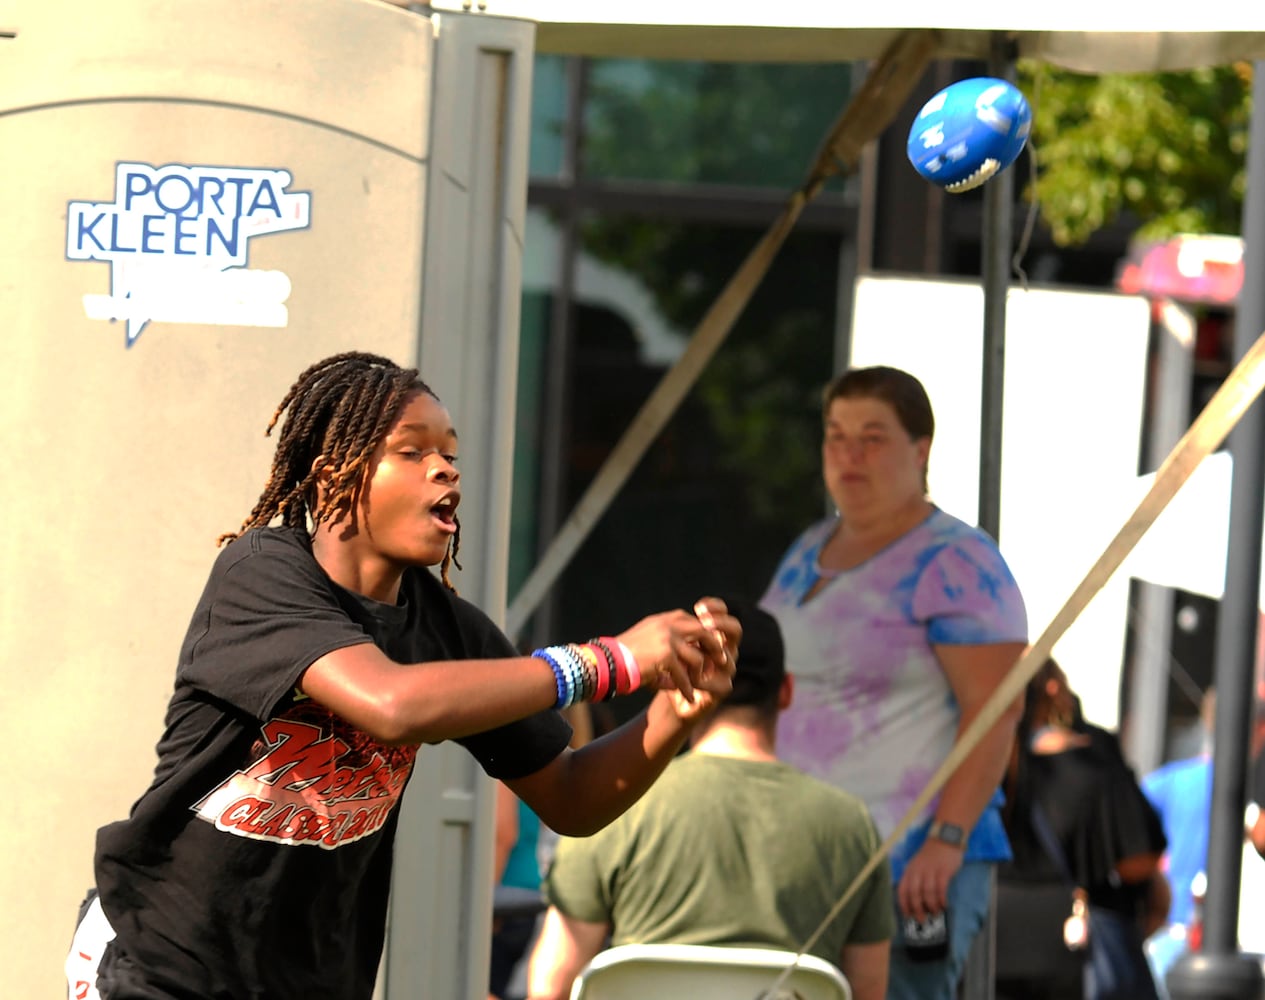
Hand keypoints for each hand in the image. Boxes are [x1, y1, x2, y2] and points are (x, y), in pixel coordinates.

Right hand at [616, 600, 738, 705]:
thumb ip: (665, 635)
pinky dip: (687, 688)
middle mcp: (668, 625)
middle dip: (713, 647)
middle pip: (702, 632)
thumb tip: (685, 645)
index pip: (692, 622)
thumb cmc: (623, 653)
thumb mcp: (647, 636)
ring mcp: (667, 639)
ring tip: (698, 685)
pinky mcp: (665, 656)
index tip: (710, 648)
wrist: (606, 662)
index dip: (703, 636)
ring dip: (698, 674)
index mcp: (664, 619)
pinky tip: (689, 697)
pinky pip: (684, 675)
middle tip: (721, 661)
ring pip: (696, 657)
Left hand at [897, 839, 962, 920]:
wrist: (945, 838)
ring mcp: (931, 870)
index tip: (908, 917)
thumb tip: (914, 901)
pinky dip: (942, 899)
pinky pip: (941, 888)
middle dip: (917, 909)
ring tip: (935, 913)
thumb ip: (914, 879)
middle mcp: (918, 871)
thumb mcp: (917, 865)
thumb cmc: (931, 855)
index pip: (902, 890)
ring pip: (927, 893)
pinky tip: (945, 905)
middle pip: (914, 894)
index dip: (904, 905)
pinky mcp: (944, 870)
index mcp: (909, 870)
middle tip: (922, 920)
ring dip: (931, 906)